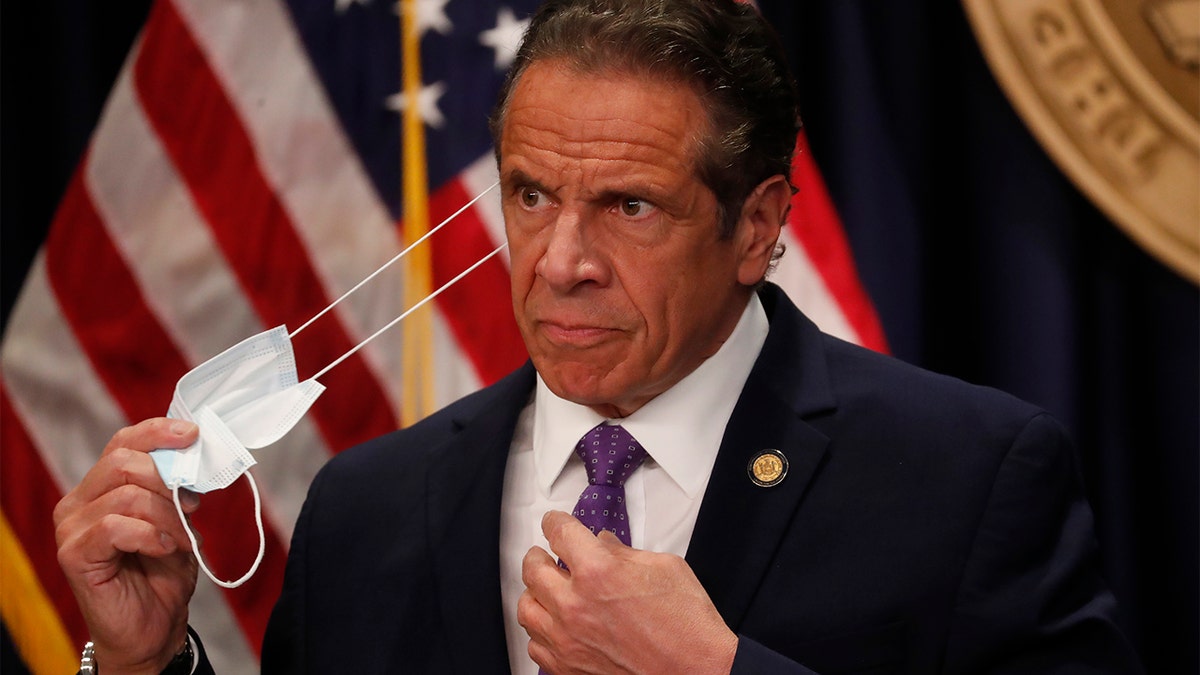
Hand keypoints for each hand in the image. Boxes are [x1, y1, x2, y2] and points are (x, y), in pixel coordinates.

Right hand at [54, 418, 200, 674]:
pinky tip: (164, 549)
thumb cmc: (162, 574)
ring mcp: (72, 528)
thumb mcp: (177, 521)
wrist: (153, 628)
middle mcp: (79, 502)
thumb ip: (177, 489)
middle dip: (168, 480)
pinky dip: (151, 535)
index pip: (124, 442)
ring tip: (183, 539)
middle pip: (124, 462)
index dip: (158, 432)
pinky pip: (115, 527)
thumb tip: (194, 458)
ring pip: (127, 496)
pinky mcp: (74, 554)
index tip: (193, 435)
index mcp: (102, 487)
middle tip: (192, 505)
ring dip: (168, 516)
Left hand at [518, 510, 736, 674]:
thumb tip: (604, 544)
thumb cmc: (687, 626)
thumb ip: (625, 553)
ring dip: (535, 594)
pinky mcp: (569, 668)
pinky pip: (536, 646)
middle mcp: (575, 606)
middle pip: (533, 569)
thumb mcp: (664, 568)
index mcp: (598, 572)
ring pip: (527, 609)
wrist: (698, 672)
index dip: (554, 522)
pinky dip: (541, 632)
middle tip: (545, 555)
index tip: (553, 522)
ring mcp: (568, 641)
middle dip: (538, 556)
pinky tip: (554, 626)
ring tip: (546, 590)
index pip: (560, 533)